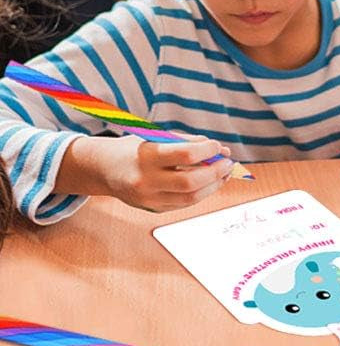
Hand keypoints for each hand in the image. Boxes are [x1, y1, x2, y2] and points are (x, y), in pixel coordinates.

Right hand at [57, 134, 234, 211]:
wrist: (104, 169)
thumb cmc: (136, 148)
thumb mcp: (157, 137)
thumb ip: (188, 142)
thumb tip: (221, 150)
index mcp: (146, 156)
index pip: (185, 155)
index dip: (207, 150)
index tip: (218, 146)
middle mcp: (145, 180)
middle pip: (190, 182)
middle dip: (215, 173)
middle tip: (228, 163)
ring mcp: (148, 198)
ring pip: (190, 198)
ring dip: (213, 186)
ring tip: (225, 174)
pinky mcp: (153, 208)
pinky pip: (184, 204)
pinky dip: (201, 193)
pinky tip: (210, 183)